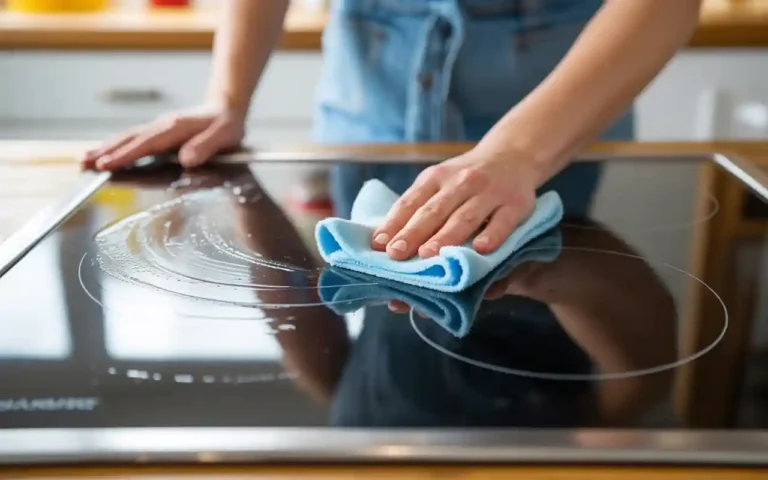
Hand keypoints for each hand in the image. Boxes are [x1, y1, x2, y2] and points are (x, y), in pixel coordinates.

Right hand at [81, 104, 245, 170]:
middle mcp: (162, 125)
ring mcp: (158, 128)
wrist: (226, 107)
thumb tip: (187, 159)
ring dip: (105, 149)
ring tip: (84, 160)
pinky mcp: (158, 132)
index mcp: (175, 128)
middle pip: (129, 139)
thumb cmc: (226, 124)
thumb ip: (206, 146)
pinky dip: (116, 146)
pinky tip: (104, 153)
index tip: (106, 164)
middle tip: (83, 164)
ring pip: (127, 138)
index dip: (125, 155)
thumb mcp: (224, 135)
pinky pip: (133, 139)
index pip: (145, 144)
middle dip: (105, 152)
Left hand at [371, 149, 540, 259]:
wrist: (513, 155)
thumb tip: (383, 241)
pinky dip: (492, 234)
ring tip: (428, 255)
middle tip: (396, 254)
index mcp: (436, 177)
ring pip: (465, 217)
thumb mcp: (439, 182)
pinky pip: (503, 221)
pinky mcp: (515, 204)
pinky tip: (481, 249)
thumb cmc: (466, 180)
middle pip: (434, 211)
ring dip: (445, 236)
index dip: (394, 223)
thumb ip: (417, 207)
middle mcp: (461, 182)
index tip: (378, 245)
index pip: (411, 202)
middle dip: (414, 233)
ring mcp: (490, 193)